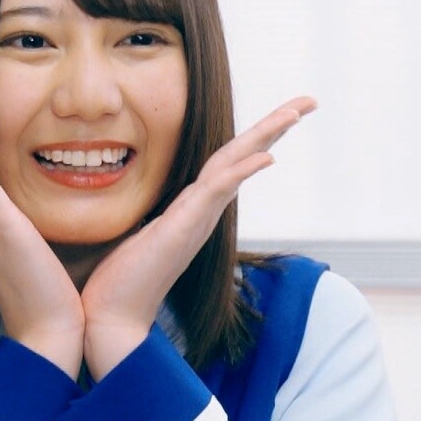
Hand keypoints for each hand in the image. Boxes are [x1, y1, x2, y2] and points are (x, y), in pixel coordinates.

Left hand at [79, 96, 317, 378]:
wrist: (111, 320)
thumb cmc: (118, 282)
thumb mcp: (136, 235)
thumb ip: (150, 218)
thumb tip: (144, 209)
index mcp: (192, 209)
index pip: (228, 161)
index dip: (254, 136)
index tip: (281, 114)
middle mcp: (201, 212)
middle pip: (243, 156)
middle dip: (275, 126)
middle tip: (309, 101)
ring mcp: (196, 220)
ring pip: (237, 166)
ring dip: (267, 136)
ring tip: (295, 113)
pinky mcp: (183, 228)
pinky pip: (217, 191)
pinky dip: (242, 172)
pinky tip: (266, 156)